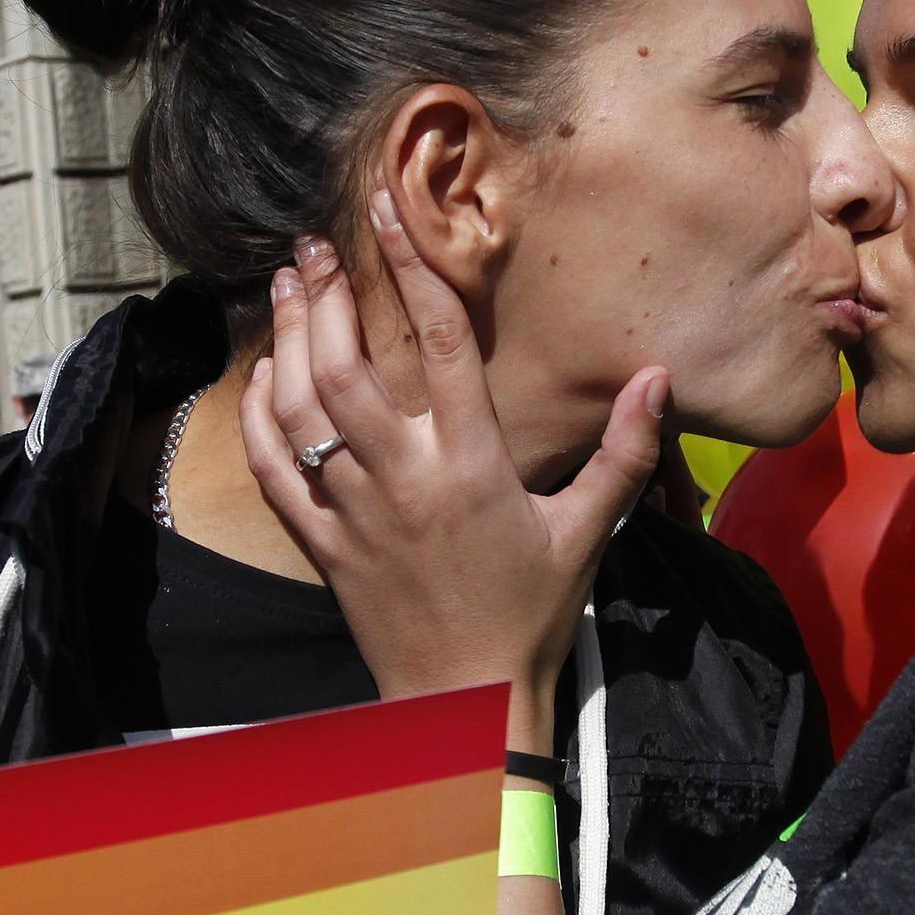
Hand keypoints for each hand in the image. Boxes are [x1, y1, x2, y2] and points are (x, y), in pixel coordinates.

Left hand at [241, 193, 667, 707]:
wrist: (465, 700)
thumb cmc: (531, 612)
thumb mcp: (590, 531)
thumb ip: (624, 451)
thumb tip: (656, 378)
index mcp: (473, 467)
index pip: (439, 346)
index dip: (414, 271)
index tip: (388, 215)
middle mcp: (405, 481)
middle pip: (347, 369)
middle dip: (328, 297)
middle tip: (318, 245)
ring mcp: (354, 513)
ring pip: (302, 411)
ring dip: (288, 340)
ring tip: (289, 286)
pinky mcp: (321, 544)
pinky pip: (272, 470)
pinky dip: (257, 416)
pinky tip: (262, 374)